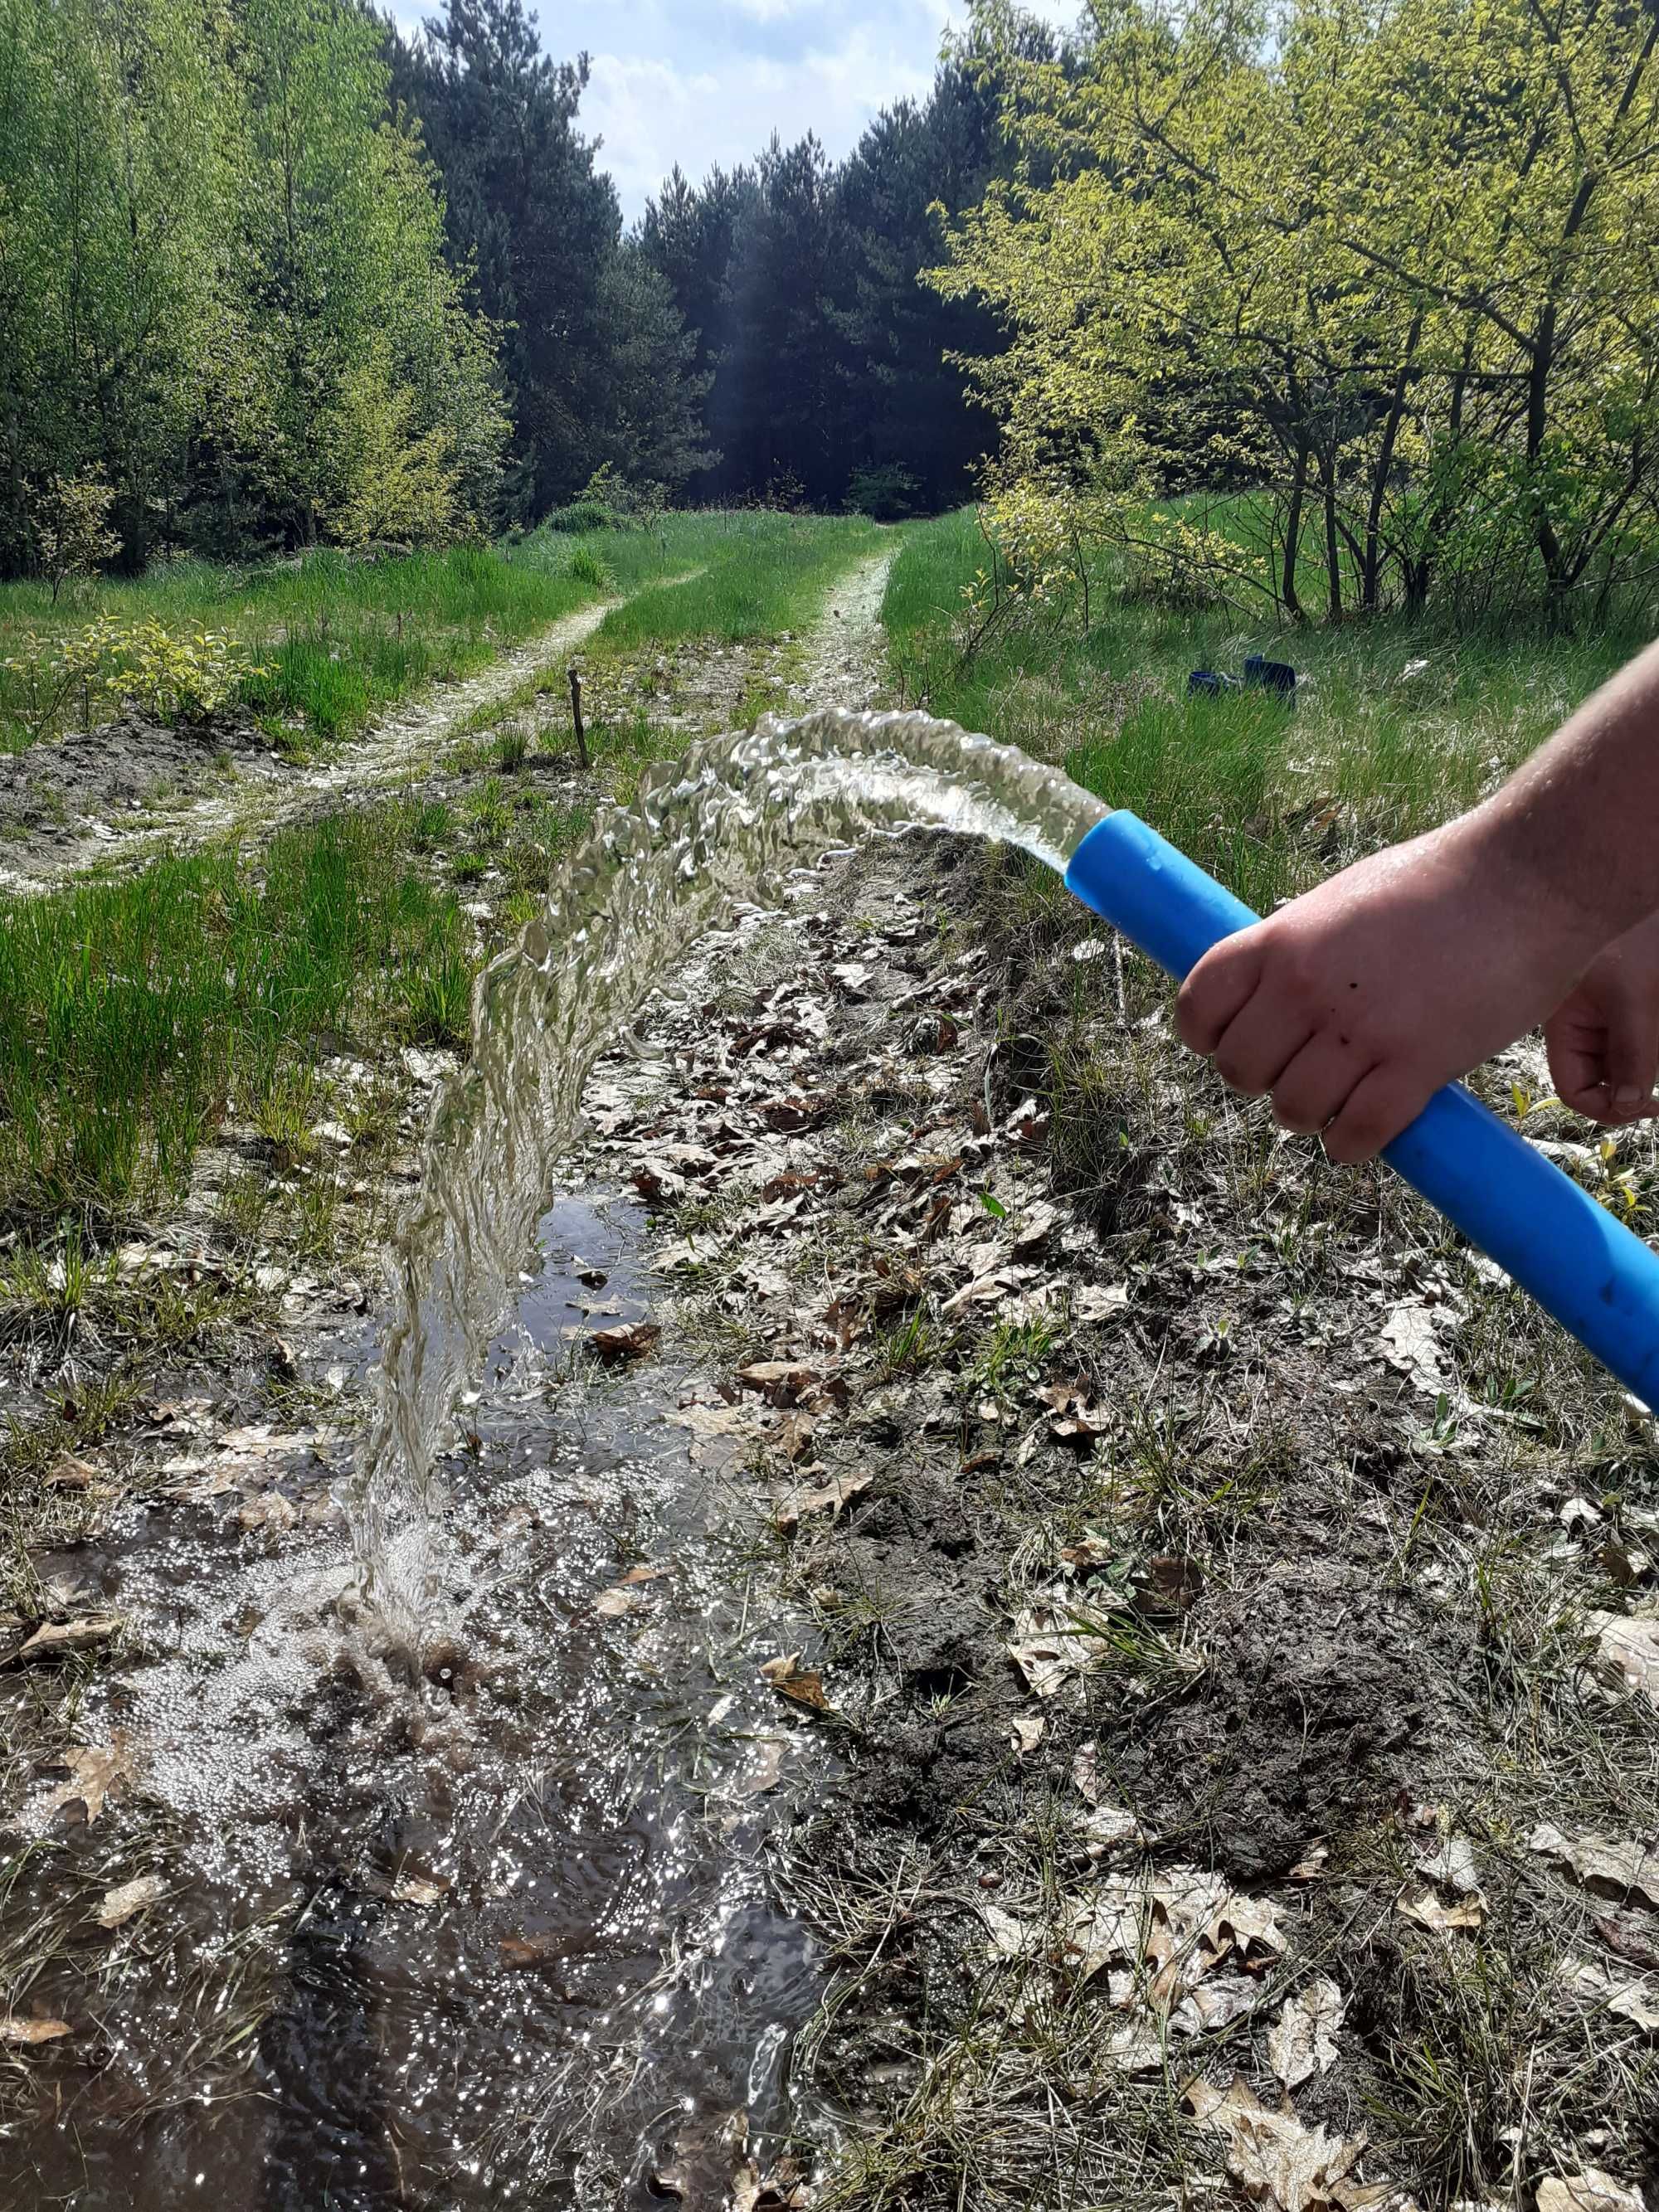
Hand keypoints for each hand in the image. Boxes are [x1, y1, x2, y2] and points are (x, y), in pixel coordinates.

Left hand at [1175, 818, 1600, 1162]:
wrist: (1526, 879)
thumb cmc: (1438, 882)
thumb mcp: (1341, 900)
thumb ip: (1298, 948)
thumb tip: (1269, 991)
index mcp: (1280, 940)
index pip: (1198, 1009)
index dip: (1207, 1038)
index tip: (1230, 1042)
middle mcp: (1306, 987)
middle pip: (1239, 1071)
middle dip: (1262, 1081)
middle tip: (1297, 1071)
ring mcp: (1359, 1029)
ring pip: (1292, 1110)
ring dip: (1309, 1116)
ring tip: (1336, 1099)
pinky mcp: (1416, 1065)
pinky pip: (1356, 1134)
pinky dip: (1350, 1144)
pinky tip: (1361, 1132)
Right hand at [1544, 910, 1658, 1124]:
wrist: (1644, 881)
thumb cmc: (1638, 934)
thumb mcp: (1636, 1000)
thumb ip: (1631, 1057)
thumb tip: (1625, 1106)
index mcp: (1564, 1023)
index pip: (1573, 1088)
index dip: (1605, 1107)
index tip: (1648, 1105)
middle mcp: (1577, 1023)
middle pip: (1595, 1079)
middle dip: (1627, 1090)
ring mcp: (1600, 1013)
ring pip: (1619, 1062)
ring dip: (1644, 1068)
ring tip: (1656, 1039)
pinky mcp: (1624, 1002)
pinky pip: (1634, 1041)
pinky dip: (1649, 1050)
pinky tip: (1655, 1030)